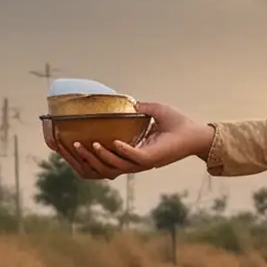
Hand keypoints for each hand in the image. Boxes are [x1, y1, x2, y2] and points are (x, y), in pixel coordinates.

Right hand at [43, 100, 213, 179]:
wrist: (197, 133)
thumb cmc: (178, 124)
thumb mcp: (154, 111)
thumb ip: (139, 108)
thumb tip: (127, 100)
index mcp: (131, 153)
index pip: (104, 159)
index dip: (86, 157)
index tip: (70, 147)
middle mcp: (135, 160)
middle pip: (103, 166)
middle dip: (85, 158)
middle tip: (70, 147)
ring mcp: (143, 161)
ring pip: (115, 164)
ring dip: (98, 155)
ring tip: (86, 144)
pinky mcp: (152, 158)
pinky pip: (133, 157)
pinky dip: (121, 151)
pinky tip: (111, 142)